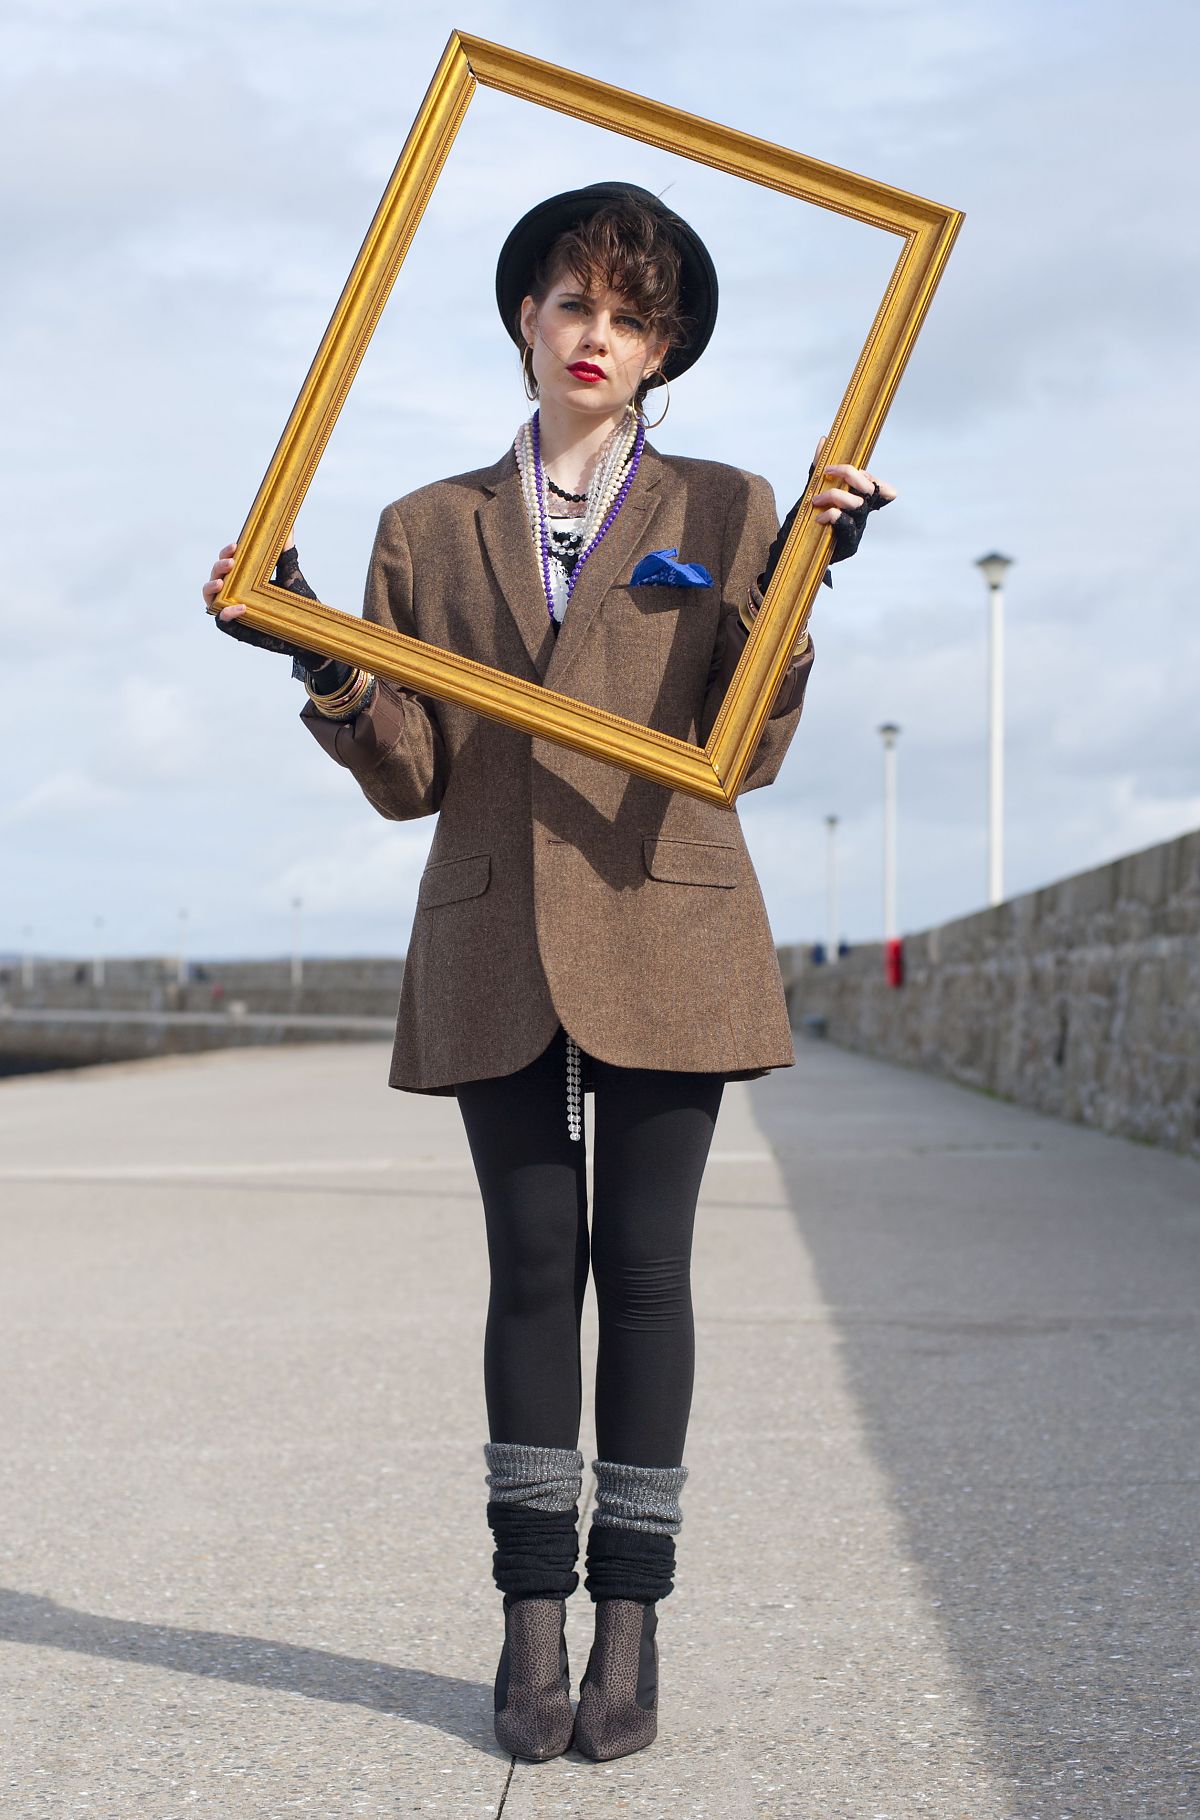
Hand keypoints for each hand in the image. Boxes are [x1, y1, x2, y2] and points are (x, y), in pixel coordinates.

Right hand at [205, 536, 329, 665]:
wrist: (309, 629)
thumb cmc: (296, 602)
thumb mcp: (289, 574)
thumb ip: (285, 552)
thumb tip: (288, 526)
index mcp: (243, 578)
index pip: (227, 562)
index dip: (226, 553)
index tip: (235, 545)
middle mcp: (234, 593)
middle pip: (214, 576)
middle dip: (218, 567)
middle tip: (231, 562)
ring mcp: (232, 611)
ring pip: (210, 598)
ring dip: (211, 587)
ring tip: (221, 582)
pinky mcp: (237, 629)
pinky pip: (222, 622)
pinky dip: (227, 613)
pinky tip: (241, 607)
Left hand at [810, 435, 895, 562]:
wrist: (798, 549)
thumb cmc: (809, 517)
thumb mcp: (813, 489)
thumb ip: (818, 468)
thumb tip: (824, 440)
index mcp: (859, 499)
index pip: (882, 488)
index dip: (877, 479)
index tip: (855, 470)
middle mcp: (862, 512)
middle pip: (871, 489)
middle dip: (850, 474)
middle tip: (826, 472)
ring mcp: (858, 528)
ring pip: (858, 504)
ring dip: (836, 496)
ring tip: (816, 500)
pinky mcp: (849, 544)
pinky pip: (847, 524)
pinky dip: (832, 515)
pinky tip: (818, 517)